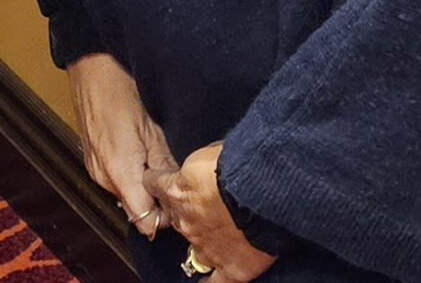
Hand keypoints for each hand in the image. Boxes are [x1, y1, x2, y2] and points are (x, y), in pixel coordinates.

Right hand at [66, 52, 174, 238]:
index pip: (143, 220)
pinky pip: (115, 180)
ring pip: (125, 194)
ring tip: (159, 160)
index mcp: (120, 173)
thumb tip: (176, 189)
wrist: (92, 66)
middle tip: (174, 178)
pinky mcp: (92, 160)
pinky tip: (141, 152)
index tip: (179, 202)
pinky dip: (130, 174)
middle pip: (134, 208)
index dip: (164, 217)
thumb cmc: (123, 90)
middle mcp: (103, 178)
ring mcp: (95, 169)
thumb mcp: (153, 128)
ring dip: (142, 186)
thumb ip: (163, 165)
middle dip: (155, 201)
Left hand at [154, 142, 275, 278]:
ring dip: (202, 239)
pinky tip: (206, 281)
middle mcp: (187, 223)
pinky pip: (215, 282)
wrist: (265, 189)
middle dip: (186, 211)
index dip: (157, 181)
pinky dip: (210, 282)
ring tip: (217, 232)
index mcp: (177, 192)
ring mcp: (208, 248)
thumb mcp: (209, 150)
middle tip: (203, 203)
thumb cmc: (242, 161)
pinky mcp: (231, 267)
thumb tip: (203, 167)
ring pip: (195, 247)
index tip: (157, 179)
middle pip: (176, 218)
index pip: (155, 185)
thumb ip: (199, 165)